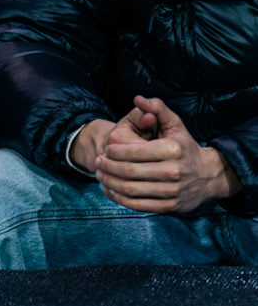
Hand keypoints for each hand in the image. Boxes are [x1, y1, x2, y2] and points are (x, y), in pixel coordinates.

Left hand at [88, 95, 237, 214]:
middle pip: (130, 172)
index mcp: (172, 149)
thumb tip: (138, 98)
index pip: (134, 152)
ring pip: (131, 190)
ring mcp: (172, 191)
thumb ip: (157, 109)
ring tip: (100, 174)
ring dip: (110, 183)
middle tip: (98, 162)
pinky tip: (111, 190)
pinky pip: (138, 205)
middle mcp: (173, 171)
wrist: (209, 175)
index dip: (115, 152)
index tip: (106, 149)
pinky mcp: (170, 206)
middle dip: (108, 167)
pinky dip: (121, 199)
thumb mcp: (175, 124)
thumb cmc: (186, 147)